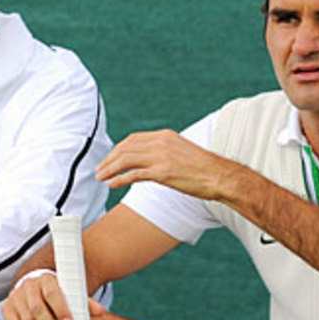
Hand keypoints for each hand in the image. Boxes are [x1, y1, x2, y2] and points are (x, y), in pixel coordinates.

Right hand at [2, 271, 104, 319]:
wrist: (35, 288)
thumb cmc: (57, 293)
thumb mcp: (71, 294)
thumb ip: (84, 303)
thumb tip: (100, 312)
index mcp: (46, 278)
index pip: (52, 293)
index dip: (61, 309)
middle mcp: (28, 286)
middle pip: (36, 310)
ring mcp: (15, 297)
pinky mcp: (7, 308)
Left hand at [96, 129, 241, 200]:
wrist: (219, 176)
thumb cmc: (203, 168)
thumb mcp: (181, 152)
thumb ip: (164, 152)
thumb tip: (150, 161)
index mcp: (165, 136)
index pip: (133, 139)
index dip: (118, 149)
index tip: (109, 159)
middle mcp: (161, 143)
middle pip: (126, 148)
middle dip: (109, 159)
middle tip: (99, 170)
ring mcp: (161, 157)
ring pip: (126, 160)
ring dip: (110, 169)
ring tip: (100, 177)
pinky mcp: (162, 172)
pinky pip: (134, 175)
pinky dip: (120, 179)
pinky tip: (112, 184)